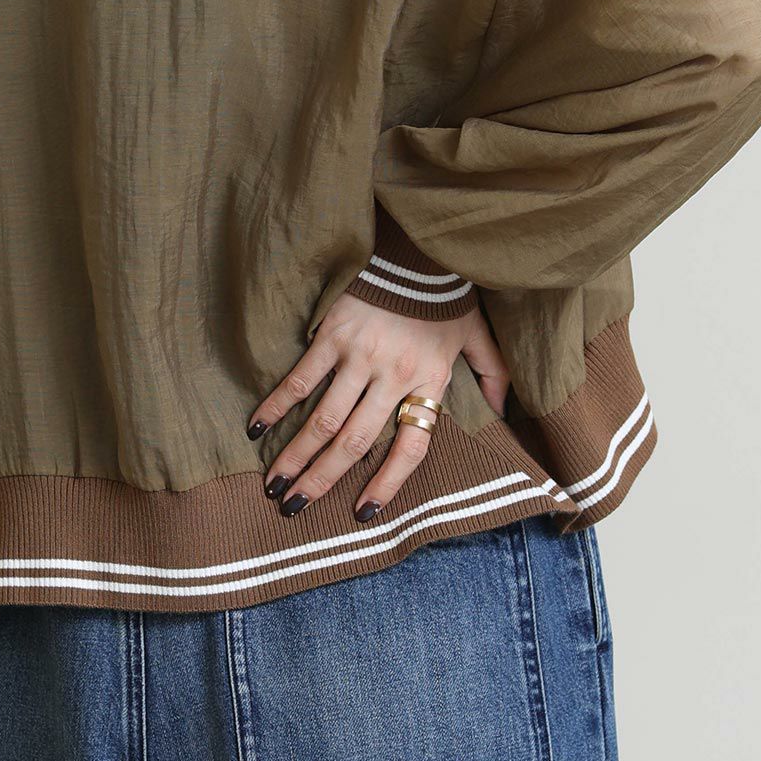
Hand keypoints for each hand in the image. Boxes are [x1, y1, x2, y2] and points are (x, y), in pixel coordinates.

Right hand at [246, 292, 509, 523]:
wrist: (416, 248)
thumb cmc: (445, 294)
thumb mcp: (477, 335)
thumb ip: (493, 374)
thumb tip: (503, 412)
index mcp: (429, 382)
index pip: (410, 446)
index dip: (387, 482)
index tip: (363, 512)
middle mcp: (393, 377)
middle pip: (355, 442)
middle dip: (323, 479)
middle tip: (294, 507)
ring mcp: (359, 357)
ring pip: (323, 419)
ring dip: (295, 455)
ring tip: (274, 483)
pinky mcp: (333, 334)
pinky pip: (301, 378)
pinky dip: (277, 405)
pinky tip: (257, 429)